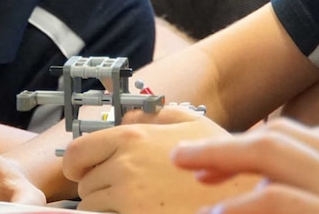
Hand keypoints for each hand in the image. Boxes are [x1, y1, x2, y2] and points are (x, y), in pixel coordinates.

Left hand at [62, 106, 259, 213]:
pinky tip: (143, 211)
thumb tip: (130, 115)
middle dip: (99, 185)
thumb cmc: (220, 163)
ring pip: (93, 207)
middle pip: (84, 184)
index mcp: (132, 139)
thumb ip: (156, 114)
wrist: (243, 197)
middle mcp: (123, 168)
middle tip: (125, 187)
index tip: (84, 170)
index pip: (75, 153)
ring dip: (108, 206)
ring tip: (140, 201)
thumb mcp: (191, 124)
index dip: (77, 164)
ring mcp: (128, 201)